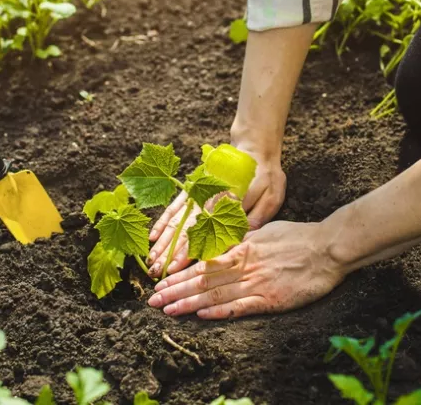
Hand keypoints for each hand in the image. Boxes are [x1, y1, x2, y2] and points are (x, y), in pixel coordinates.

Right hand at [147, 146, 285, 276]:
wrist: (255, 149)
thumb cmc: (266, 176)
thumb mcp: (270, 196)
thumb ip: (256, 217)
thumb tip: (241, 240)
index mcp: (227, 204)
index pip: (204, 232)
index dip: (188, 250)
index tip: (176, 268)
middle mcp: (208, 200)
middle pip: (185, 228)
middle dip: (170, 252)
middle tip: (157, 271)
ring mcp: (198, 194)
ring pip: (176, 219)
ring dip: (163, 241)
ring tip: (151, 260)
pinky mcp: (193, 189)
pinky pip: (174, 206)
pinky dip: (163, 221)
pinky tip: (153, 236)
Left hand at [147, 221, 343, 318]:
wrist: (327, 249)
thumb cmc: (298, 237)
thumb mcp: (265, 231)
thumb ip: (242, 240)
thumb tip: (223, 246)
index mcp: (242, 248)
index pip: (203, 263)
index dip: (179, 274)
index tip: (160, 281)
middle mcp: (244, 265)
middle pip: (202, 280)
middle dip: (175, 290)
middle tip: (152, 300)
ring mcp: (257, 283)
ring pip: (216, 295)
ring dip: (189, 303)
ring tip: (168, 310)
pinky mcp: (271, 299)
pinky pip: (241, 307)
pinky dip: (220, 312)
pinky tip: (202, 316)